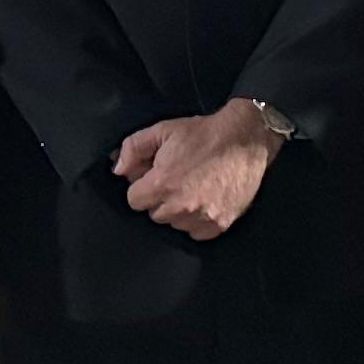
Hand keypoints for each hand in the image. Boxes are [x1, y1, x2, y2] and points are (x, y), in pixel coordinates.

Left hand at [115, 101, 282, 238]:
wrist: (245, 140)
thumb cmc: (203, 134)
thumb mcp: (162, 130)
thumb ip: (133, 148)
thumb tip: (117, 170)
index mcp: (162, 184)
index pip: (134, 200)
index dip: (142, 186)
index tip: (154, 177)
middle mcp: (179, 206)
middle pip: (154, 214)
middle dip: (160, 198)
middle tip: (176, 179)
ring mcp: (201, 218)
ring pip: (175, 224)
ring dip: (178, 211)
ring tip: (193, 188)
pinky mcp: (219, 225)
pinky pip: (196, 232)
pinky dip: (198, 220)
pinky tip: (205, 200)